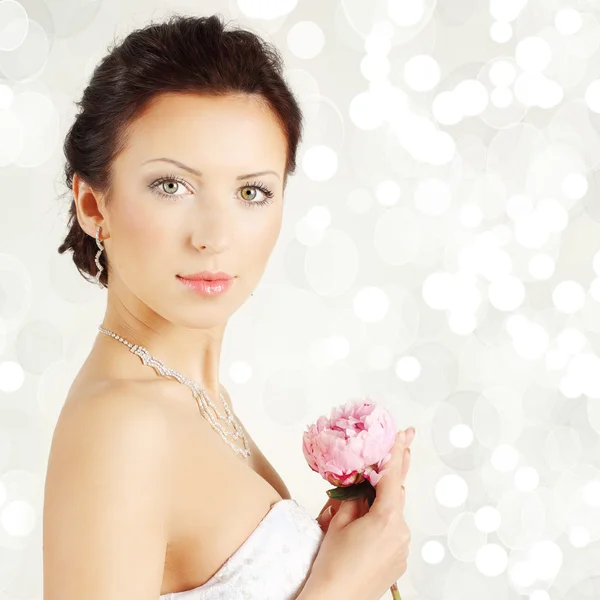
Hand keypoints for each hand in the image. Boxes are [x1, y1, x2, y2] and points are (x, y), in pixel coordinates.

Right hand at [303, 427, 414, 599]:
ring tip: (360, 504)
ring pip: (393, 514)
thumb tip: (362, 486)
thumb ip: (354, 498)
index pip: (393, 477)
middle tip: (405, 440)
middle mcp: (402, 532)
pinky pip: (393, 532)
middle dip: (396, 470)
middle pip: (396, 495)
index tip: (403, 434)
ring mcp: (403, 548)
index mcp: (387, 518)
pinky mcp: (400, 561)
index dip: (396, 452)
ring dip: (382, 503)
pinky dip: (382, 523)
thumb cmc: (333, 562)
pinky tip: (364, 529)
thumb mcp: (339, 521)